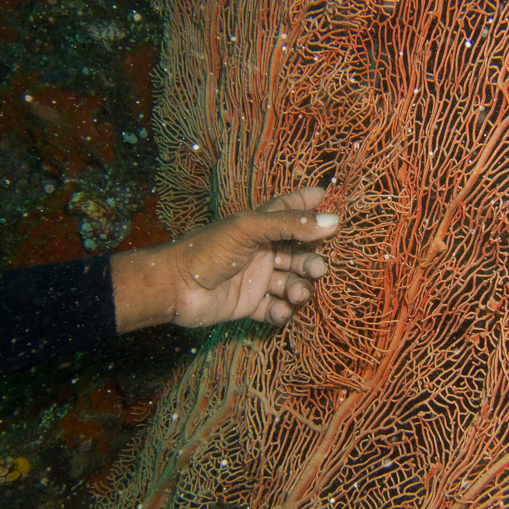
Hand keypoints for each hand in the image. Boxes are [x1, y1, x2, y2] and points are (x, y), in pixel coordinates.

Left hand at [111, 187, 338, 333]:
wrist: (175, 288)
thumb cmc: (208, 250)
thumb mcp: (250, 228)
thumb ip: (291, 224)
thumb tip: (333, 222)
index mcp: (259, 227)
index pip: (288, 209)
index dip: (308, 203)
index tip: (328, 197)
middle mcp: (261, 251)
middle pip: (298, 253)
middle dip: (312, 261)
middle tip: (318, 270)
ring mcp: (256, 279)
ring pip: (291, 282)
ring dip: (300, 288)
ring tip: (297, 294)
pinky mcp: (249, 304)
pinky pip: (274, 308)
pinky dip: (282, 311)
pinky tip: (279, 310)